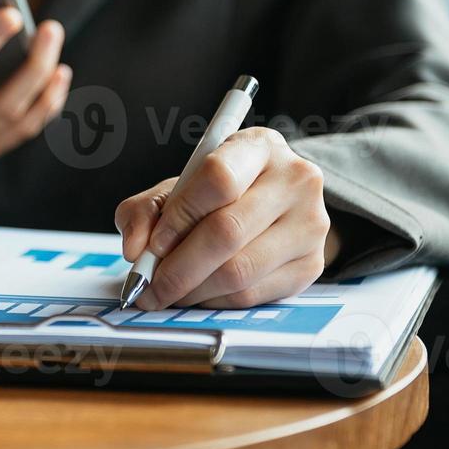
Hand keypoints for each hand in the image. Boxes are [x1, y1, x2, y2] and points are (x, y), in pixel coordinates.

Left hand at [114, 127, 338, 309]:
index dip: (179, 217)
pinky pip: (253, 294)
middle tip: (148, 286)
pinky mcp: (312, 264)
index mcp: (259, 147)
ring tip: (168, 292)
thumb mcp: (178, 188)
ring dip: (192, 291)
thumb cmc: (219, 194)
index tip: (152, 245)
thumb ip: (145, 210)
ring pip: (239, 271)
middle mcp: (295, 180)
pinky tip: (198, 295)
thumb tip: (136, 249)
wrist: (276, 207)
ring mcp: (310, 224)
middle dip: (177, 268)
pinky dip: (214, 301)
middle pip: (228, 232)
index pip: (218, 179)